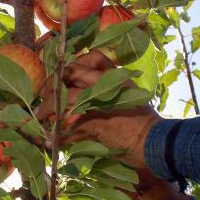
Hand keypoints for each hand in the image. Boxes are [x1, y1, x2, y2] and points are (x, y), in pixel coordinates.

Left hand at [37, 50, 162, 167]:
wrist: (157, 141)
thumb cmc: (143, 124)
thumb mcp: (127, 101)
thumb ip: (105, 96)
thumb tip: (80, 101)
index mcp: (117, 76)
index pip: (90, 58)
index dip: (71, 66)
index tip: (58, 78)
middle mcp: (109, 83)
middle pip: (72, 74)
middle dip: (52, 88)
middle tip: (42, 102)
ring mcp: (103, 101)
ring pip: (67, 97)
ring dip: (50, 109)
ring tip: (41, 120)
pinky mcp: (99, 121)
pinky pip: (71, 125)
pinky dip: (60, 134)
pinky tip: (53, 140)